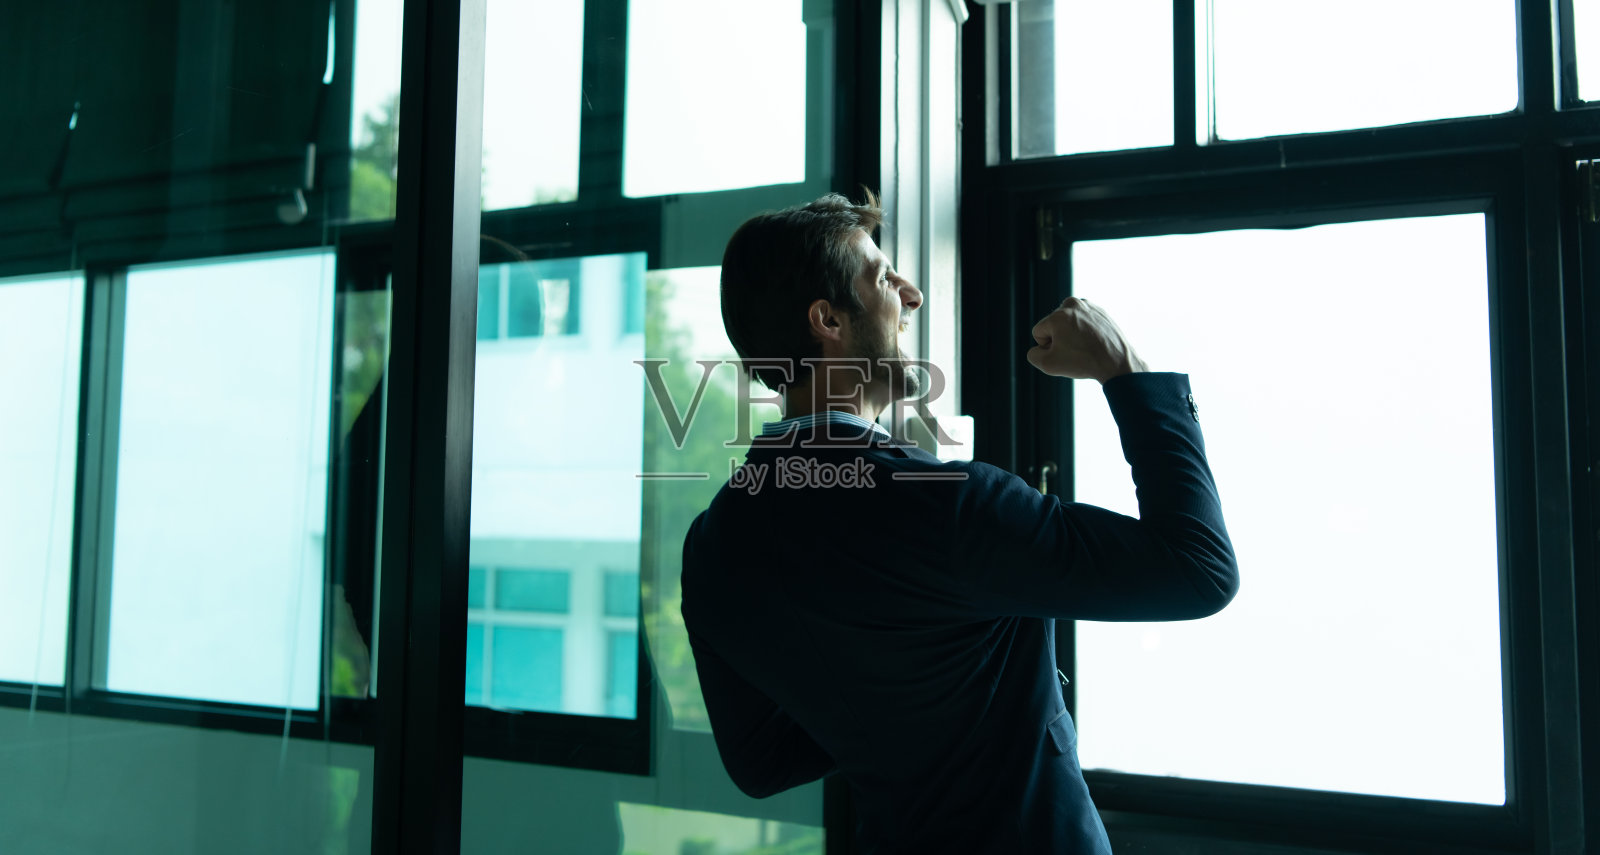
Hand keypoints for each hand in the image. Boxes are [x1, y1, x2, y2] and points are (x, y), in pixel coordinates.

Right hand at [1026, 297, 1148, 382]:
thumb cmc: (1083, 363)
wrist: (1117, 362)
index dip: (1047, 347)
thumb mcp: (1048, 365)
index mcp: (1058, 315)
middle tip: (1076, 351)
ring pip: (1068, 322)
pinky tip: (1093, 341)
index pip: (1039, 332)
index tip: (1064, 353)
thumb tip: (1038, 348)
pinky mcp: (1100, 310)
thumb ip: (1033, 355)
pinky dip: (1085, 331)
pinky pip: (1083, 321)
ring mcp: (1088, 305)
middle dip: (1060, 338)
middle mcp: (1072, 304)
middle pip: (1054, 325)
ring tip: (1085, 346)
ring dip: (1072, 333)